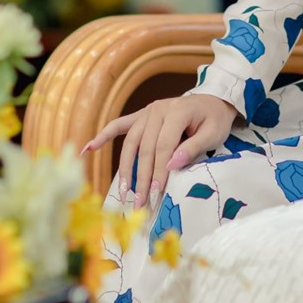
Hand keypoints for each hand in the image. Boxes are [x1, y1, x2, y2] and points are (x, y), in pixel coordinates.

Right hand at [83, 95, 238, 210]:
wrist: (213, 100)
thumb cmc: (214, 119)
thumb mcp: (213, 133)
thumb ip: (193, 147)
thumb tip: (171, 165)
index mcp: (176, 111)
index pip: (163, 146)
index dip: (159, 170)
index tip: (157, 193)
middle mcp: (157, 109)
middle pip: (145, 147)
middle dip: (142, 177)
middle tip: (141, 202)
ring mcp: (147, 112)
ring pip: (130, 142)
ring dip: (125, 168)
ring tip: (123, 191)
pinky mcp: (141, 116)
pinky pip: (119, 125)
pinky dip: (103, 136)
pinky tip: (88, 148)